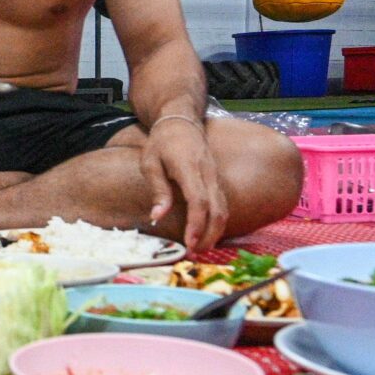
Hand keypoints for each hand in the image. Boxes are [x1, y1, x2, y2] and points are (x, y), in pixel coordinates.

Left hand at [140, 115, 228, 251]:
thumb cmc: (162, 142)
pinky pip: (222, 204)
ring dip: (215, 232)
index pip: (199, 201)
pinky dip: (217, 222)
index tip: (190, 243)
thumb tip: (158, 216)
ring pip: (224, 209)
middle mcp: (208, 173)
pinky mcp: (217, 180)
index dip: (197, 224)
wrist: (182, 120)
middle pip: (218, 210)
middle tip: (195, 254)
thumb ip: (158, 189)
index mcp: (189, 168)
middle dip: (209, 235)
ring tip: (200, 249)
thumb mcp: (150, 162)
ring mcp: (215, 176)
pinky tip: (206, 234)